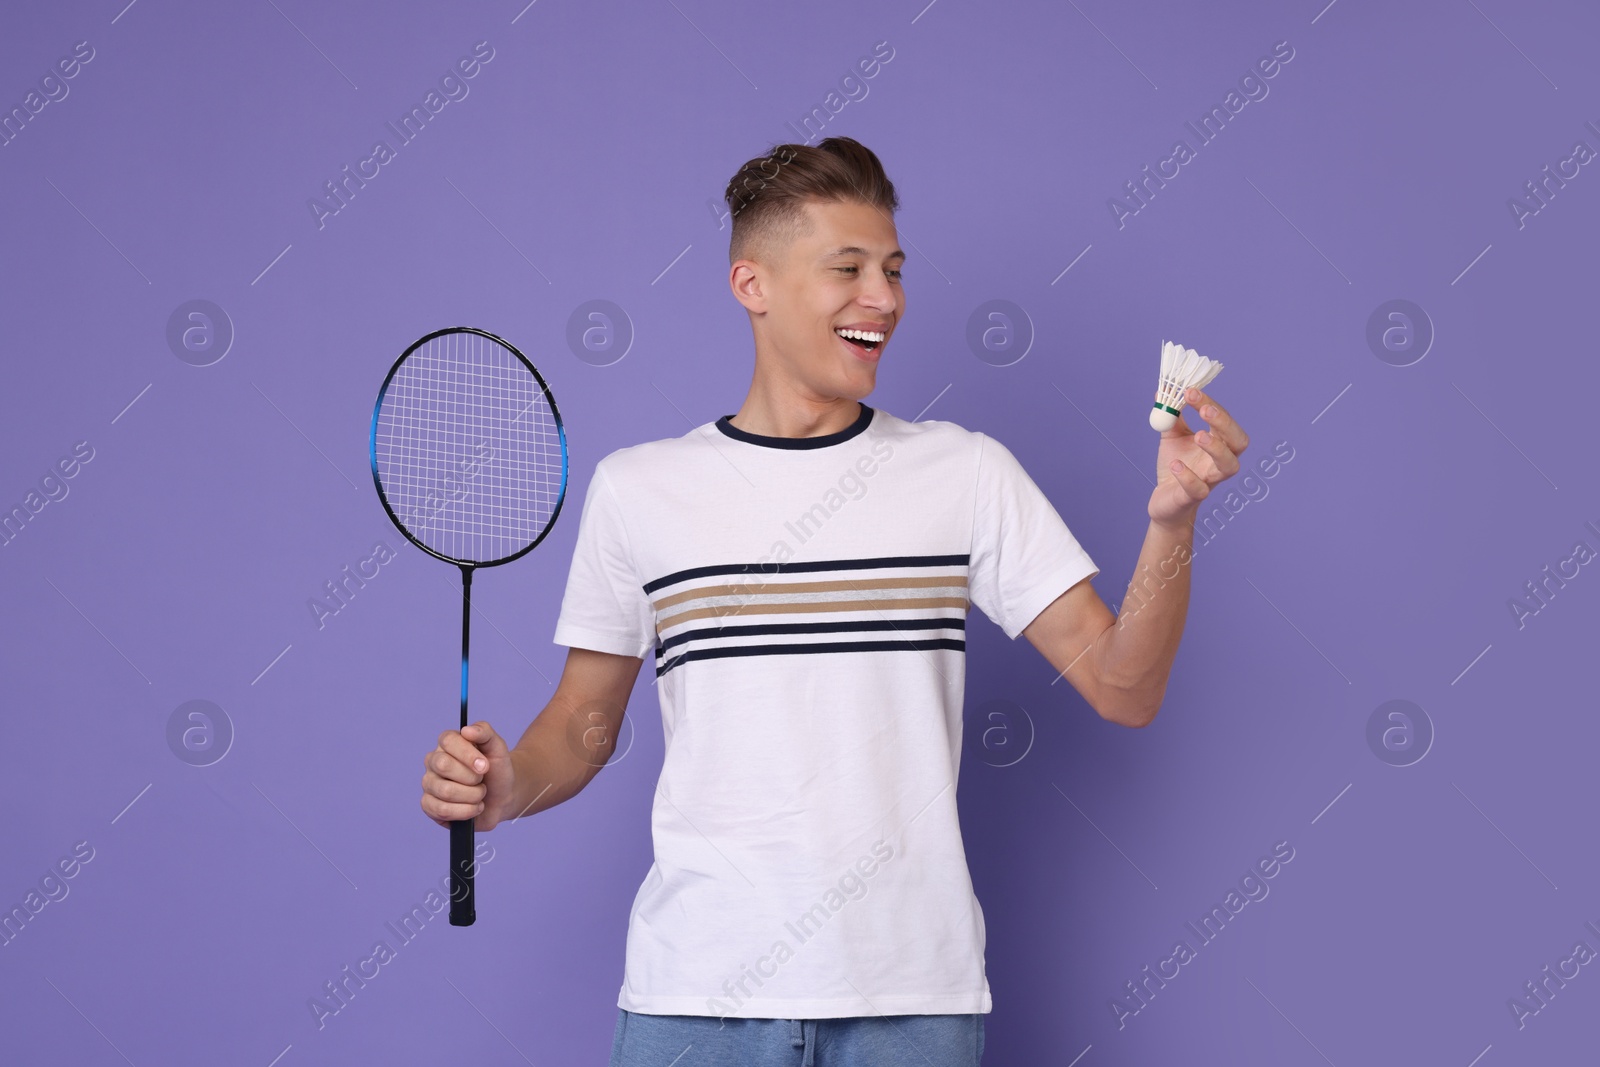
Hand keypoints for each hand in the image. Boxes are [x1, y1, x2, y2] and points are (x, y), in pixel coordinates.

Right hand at [420, 721, 515, 830]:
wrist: (503, 795)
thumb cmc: (497, 768)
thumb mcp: (497, 746)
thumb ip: (484, 732)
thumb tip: (467, 730)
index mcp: (447, 743)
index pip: (448, 741)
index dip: (468, 755)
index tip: (485, 765)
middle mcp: (433, 761)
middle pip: (443, 765)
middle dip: (471, 777)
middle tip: (482, 780)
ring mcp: (429, 784)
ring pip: (445, 791)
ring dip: (472, 796)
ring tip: (480, 794)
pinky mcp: (429, 806)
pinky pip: (441, 810)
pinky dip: (465, 811)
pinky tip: (474, 807)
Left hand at [1148, 386, 1248, 529]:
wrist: (1165, 499)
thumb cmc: (1176, 465)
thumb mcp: (1173, 437)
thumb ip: (1173, 416)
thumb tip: (1164, 390)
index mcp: (1219, 443)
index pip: (1223, 420)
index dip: (1211, 404)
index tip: (1190, 391)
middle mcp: (1220, 461)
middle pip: (1238, 442)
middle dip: (1224, 424)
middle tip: (1205, 410)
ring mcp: (1210, 480)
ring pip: (1228, 466)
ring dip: (1216, 448)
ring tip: (1199, 436)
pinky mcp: (1193, 498)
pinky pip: (1198, 489)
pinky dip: (1188, 476)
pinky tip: (1175, 464)